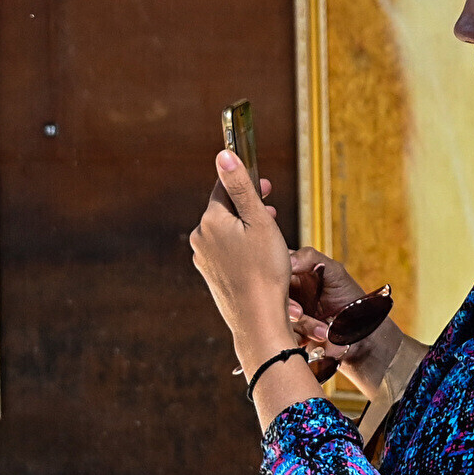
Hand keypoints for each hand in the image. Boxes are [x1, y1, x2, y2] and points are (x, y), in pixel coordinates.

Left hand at [189, 152, 299, 371]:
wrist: (257, 320)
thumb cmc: (264, 270)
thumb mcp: (259, 221)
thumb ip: (241, 186)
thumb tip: (223, 154)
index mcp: (210, 220)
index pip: (225, 189)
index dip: (247, 184)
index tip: (266, 185)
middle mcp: (201, 238)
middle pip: (225, 211)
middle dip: (248, 208)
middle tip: (272, 210)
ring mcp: (204, 260)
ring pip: (227, 233)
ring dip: (246, 229)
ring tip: (270, 238)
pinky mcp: (211, 277)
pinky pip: (227, 253)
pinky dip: (242, 250)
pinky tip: (260, 260)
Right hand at [286, 245, 413, 398]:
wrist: (363, 335)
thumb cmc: (351, 299)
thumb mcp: (335, 272)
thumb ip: (310, 258)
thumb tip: (287, 261)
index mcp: (292, 273)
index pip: (271, 268)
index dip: (276, 276)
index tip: (287, 284)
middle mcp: (286, 292)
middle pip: (268, 295)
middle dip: (286, 306)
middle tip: (300, 313)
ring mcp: (286, 314)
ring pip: (275, 317)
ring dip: (300, 325)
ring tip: (322, 330)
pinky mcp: (289, 334)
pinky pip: (281, 334)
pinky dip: (299, 338)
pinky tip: (316, 337)